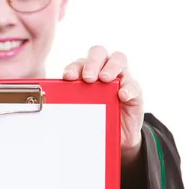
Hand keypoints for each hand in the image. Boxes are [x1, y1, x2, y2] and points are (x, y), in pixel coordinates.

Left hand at [63, 45, 142, 163]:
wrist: (116, 136)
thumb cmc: (96, 118)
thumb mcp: (82, 110)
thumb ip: (71, 102)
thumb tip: (53, 103)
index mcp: (87, 72)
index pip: (80, 62)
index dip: (74, 67)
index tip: (68, 77)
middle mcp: (104, 69)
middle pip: (99, 53)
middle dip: (92, 62)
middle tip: (88, 77)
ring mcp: (121, 78)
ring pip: (119, 59)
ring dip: (111, 67)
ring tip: (104, 79)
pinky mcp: (135, 91)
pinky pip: (134, 85)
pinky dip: (128, 88)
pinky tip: (121, 95)